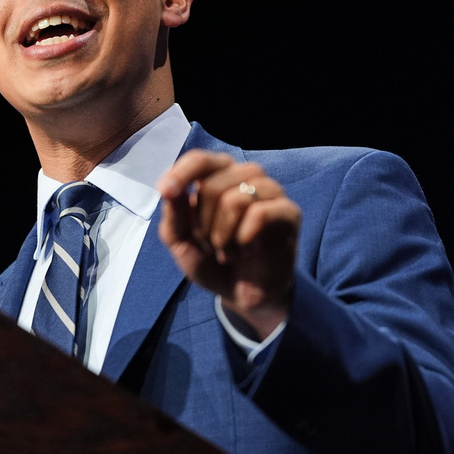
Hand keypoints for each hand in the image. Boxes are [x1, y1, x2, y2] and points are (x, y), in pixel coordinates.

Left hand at [157, 150, 300, 338]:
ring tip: (227, 251)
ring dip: (222, 237)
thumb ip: (173, 214)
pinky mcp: (289, 212)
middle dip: (202, 225)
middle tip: (211, 245)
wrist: (241, 294)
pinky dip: (243, 240)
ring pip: (234, 201)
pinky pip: (259, 214)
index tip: (165, 191)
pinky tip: (246, 251)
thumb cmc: (211, 260)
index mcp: (218, 175)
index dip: (180, 173)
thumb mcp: (180, 241)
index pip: (199, 160)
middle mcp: (246, 175)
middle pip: (211, 187)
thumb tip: (168, 188)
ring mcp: (270, 191)